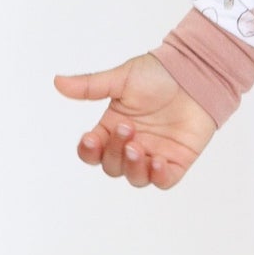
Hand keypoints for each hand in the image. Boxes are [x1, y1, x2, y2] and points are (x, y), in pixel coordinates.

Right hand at [53, 52, 216, 187]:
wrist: (195, 73)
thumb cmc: (159, 74)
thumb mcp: (122, 79)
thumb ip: (91, 86)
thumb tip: (57, 82)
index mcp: (113, 128)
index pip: (92, 151)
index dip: (88, 150)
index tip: (90, 137)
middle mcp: (132, 144)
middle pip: (111, 166)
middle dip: (114, 152)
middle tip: (127, 127)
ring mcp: (154, 154)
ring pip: (135, 178)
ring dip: (132, 167)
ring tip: (137, 147)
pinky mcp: (177, 160)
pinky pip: (164, 181)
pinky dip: (158, 177)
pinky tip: (157, 161)